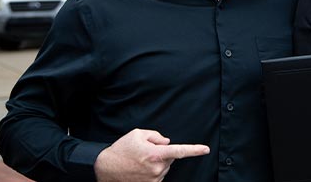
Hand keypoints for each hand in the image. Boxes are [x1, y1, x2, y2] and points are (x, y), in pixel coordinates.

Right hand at [95, 128, 209, 181]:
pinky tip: (139, 169)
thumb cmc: (121, 150)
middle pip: (170, 158)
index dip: (194, 150)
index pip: (179, 151)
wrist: (105, 168)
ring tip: (139, 161)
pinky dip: (152, 172)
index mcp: (156, 154)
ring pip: (163, 168)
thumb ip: (156, 135)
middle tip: (145, 152)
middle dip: (162, 154)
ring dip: (156, 163)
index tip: (205, 149)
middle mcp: (157, 169)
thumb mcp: (137, 134)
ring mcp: (153, 180)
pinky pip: (157, 176)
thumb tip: (167, 142)